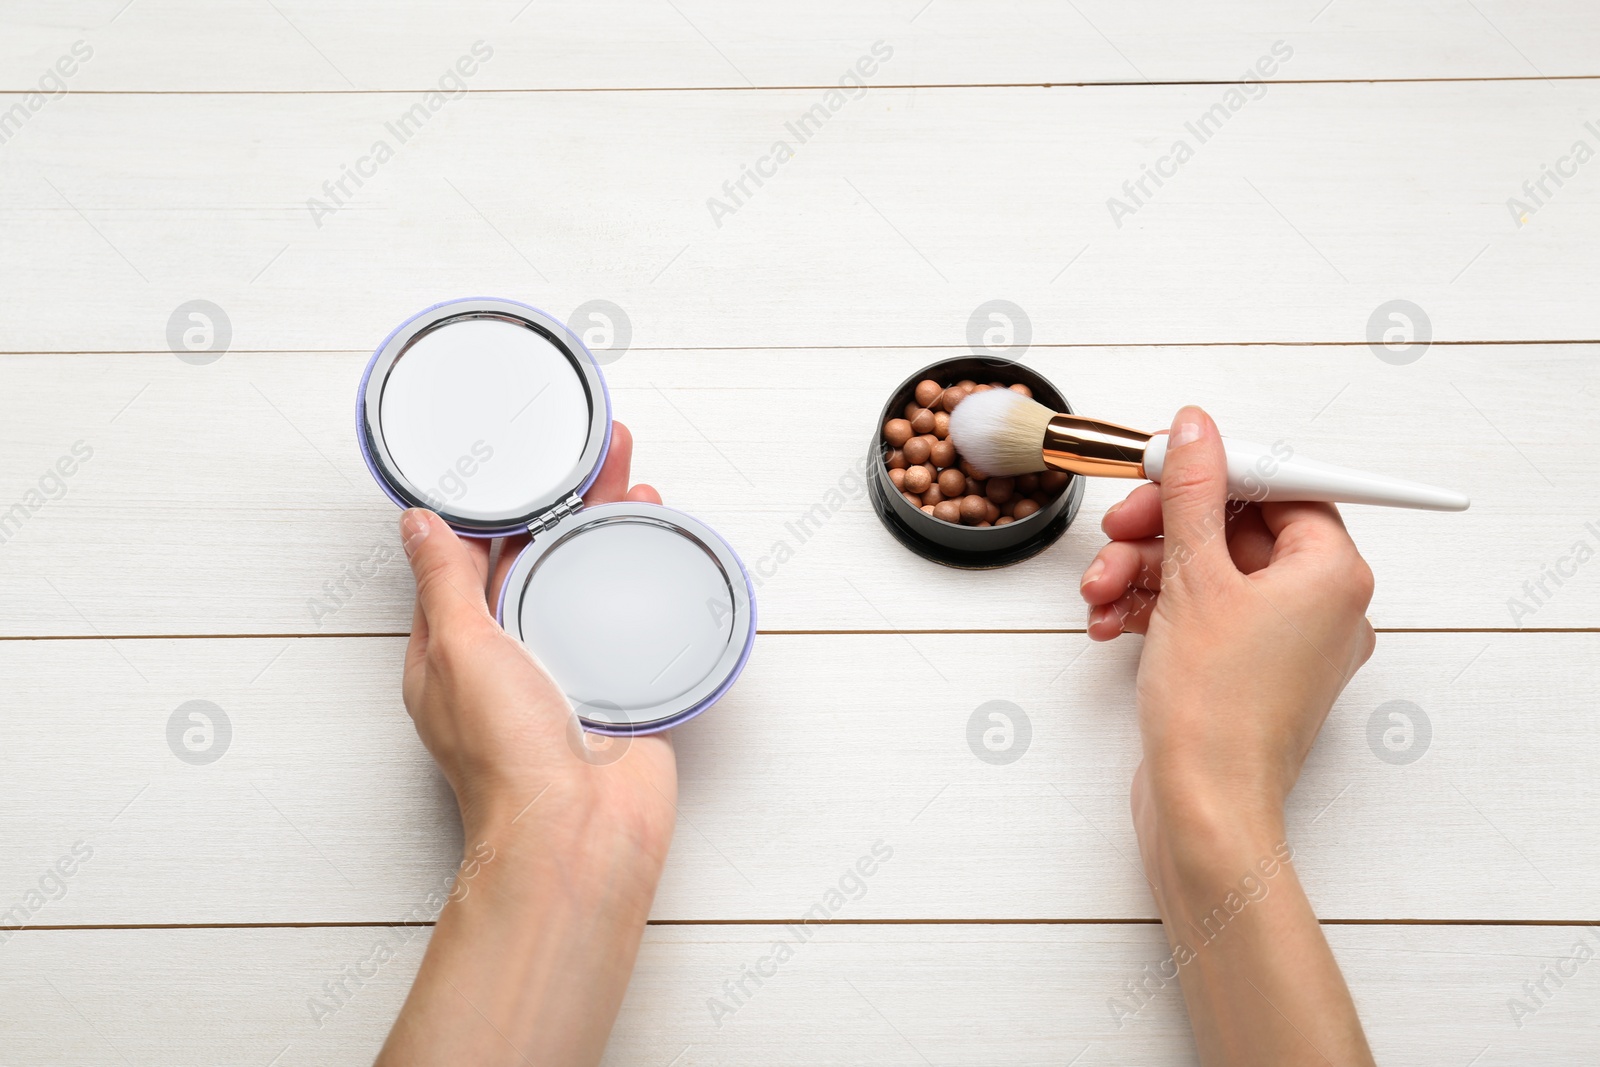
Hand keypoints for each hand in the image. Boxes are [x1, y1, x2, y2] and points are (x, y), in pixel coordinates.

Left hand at [397, 421, 676, 863]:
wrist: (579, 832)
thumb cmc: (507, 762)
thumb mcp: (460, 651)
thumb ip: (445, 582)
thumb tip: (417, 525)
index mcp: (457, 649)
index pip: (473, 558)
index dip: (501, 507)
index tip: (527, 460)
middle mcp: (513, 656)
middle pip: (542, 559)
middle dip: (571, 503)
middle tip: (601, 455)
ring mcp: (569, 671)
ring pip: (591, 583)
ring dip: (614, 530)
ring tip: (640, 485)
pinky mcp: (619, 688)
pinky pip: (634, 624)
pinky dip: (648, 581)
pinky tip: (663, 549)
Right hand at [1079, 405, 1375, 839]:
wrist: (1203, 808)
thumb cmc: (1216, 710)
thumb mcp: (1193, 577)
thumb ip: (1193, 491)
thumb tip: (1197, 429)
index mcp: (1333, 573)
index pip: (1281, 486)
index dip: (1213, 472)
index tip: (1162, 468)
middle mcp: (1322, 605)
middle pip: (1234, 529)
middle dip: (1161, 530)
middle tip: (1116, 533)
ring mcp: (1287, 643)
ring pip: (1209, 574)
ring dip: (1144, 572)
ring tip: (1099, 593)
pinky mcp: (1250, 672)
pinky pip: (1204, 615)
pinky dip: (1155, 610)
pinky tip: (1109, 621)